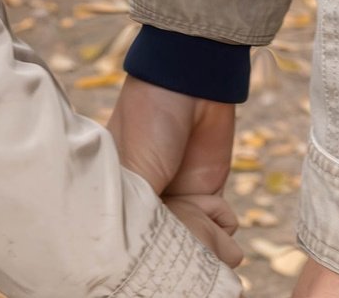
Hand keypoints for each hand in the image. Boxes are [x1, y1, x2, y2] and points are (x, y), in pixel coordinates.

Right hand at [108, 78, 243, 267]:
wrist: (193, 81)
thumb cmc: (150, 118)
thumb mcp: (136, 167)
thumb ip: (138, 212)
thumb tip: (140, 258)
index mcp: (118, 194)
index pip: (124, 238)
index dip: (136, 252)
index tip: (145, 258)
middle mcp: (147, 202)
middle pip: (161, 247)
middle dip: (172, 250)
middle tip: (177, 242)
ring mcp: (179, 200)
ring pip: (192, 244)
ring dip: (200, 241)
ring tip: (194, 214)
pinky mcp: (208, 194)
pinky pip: (218, 228)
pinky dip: (220, 225)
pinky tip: (211, 202)